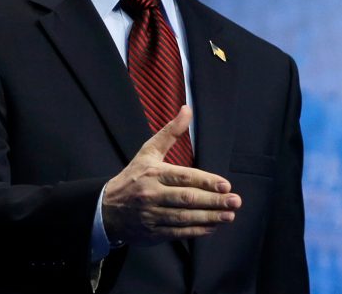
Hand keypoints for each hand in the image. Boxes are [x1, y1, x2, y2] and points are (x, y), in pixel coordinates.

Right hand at [102, 105, 241, 244]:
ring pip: (184, 217)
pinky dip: (196, 231)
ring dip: (209, 218)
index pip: (184, 177)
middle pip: (186, 199)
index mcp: (153, 173)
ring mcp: (152, 215)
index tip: (226, 185)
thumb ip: (170, 132)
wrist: (106, 208)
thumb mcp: (148, 151)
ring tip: (229, 216)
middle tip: (235, 201)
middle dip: (213, 201)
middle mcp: (152, 194)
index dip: (206, 181)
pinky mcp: (153, 233)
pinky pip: (178, 232)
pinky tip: (213, 227)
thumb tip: (187, 109)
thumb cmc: (133, 176)